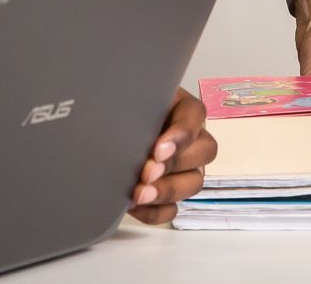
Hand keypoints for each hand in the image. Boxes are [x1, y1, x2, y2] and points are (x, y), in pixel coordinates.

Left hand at [127, 88, 216, 225]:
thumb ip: (133, 104)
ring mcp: (186, 169)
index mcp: (184, 109)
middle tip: (146, 172)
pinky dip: (154, 212)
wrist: (106, 130)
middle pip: (203, 152)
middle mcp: (192, 140)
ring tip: (139, 194)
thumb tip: (119, 115)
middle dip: (173, 165)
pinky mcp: (172, 194)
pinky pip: (173, 210)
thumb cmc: (122, 109)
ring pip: (194, 183)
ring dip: (167, 191)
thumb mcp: (130, 99)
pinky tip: (132, 206)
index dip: (181, 135)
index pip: (195, 116)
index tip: (158, 149)